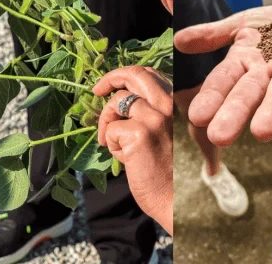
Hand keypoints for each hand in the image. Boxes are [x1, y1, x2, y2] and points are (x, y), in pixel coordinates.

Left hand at [92, 66, 172, 234]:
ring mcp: (154, 117)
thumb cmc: (166, 168)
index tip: (108, 86)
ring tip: (116, 145)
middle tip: (96, 91)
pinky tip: (125, 158)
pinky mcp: (139, 133)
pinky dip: (110, 143)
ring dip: (107, 122)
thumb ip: (148, 110)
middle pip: (134, 74)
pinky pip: (110, 129)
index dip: (123, 75)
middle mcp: (168, 105)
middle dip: (110, 78)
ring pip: (116, 102)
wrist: (175, 199)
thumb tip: (117, 95)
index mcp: (175, 102)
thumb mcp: (163, 131)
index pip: (148, 74)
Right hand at [174, 5, 271, 146]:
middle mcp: (264, 72)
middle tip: (220, 137)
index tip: (197, 118)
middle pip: (247, 94)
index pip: (222, 82)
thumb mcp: (238, 25)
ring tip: (262, 133)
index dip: (210, 98)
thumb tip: (178, 41)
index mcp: (241, 62)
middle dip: (234, 115)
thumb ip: (210, 35)